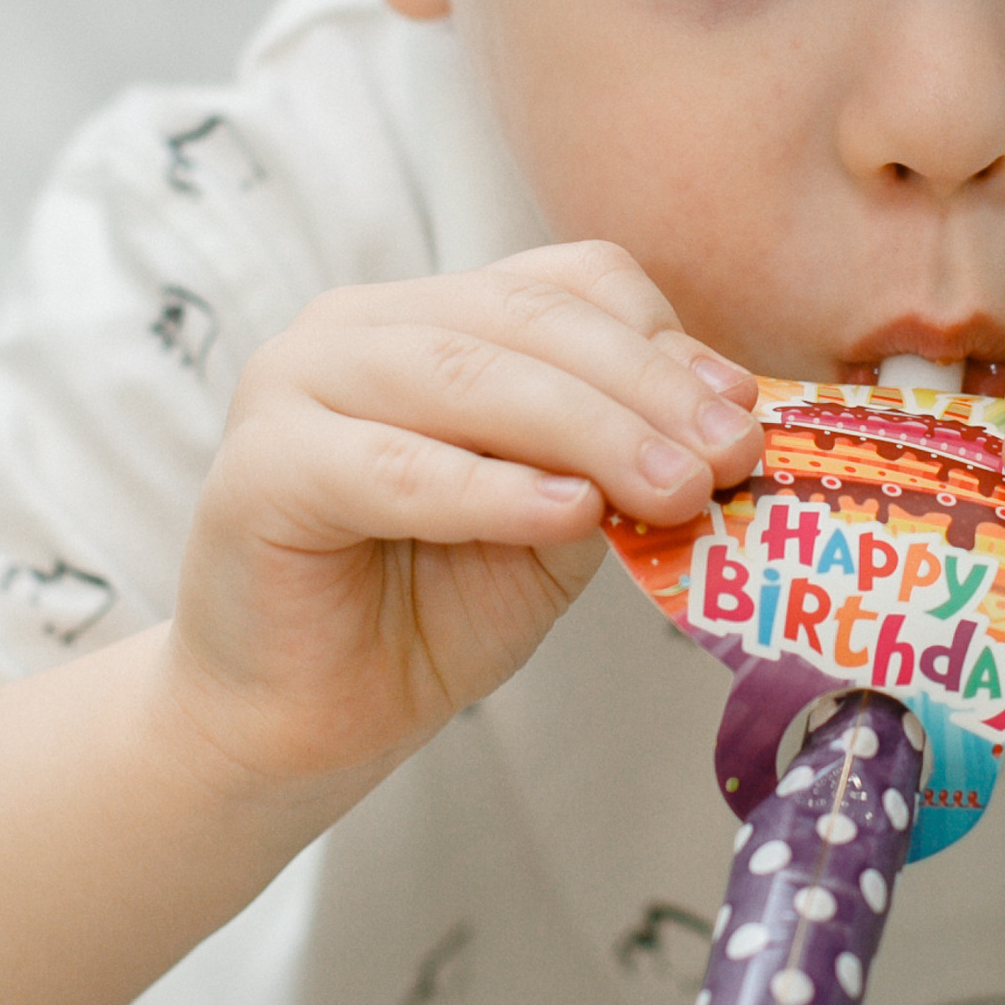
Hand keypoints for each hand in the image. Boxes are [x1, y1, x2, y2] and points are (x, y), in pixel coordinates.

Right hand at [164, 243, 761, 795]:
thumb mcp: (554, 519)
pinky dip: (491, 489)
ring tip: (674, 490)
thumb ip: (612, 459)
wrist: (303, 720)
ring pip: (468, 379)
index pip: (563, 284)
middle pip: (526, 321)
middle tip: (728, 456)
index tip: (741, 413)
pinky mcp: (263, 470)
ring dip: (590, 432)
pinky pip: (395, 468)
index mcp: (431, 316)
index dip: (661, 340)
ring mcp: (296, 386)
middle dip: (645, 389)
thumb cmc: (428, 610)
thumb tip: (720, 420)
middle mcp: (356, 326)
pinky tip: (567, 514)